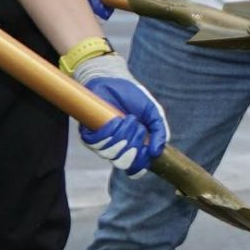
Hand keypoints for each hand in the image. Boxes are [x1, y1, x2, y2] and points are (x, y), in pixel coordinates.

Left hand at [75, 54, 168, 171]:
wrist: (115, 81)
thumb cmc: (134, 97)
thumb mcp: (153, 113)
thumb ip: (160, 132)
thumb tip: (158, 152)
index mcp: (133, 145)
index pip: (135, 167)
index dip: (140, 165)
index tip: (145, 153)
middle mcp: (116, 147)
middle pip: (124, 162)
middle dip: (133, 145)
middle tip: (138, 127)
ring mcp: (102, 142)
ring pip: (111, 152)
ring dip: (123, 135)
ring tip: (127, 118)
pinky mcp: (88, 135)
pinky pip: (98, 143)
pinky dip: (109, 131)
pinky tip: (115, 119)